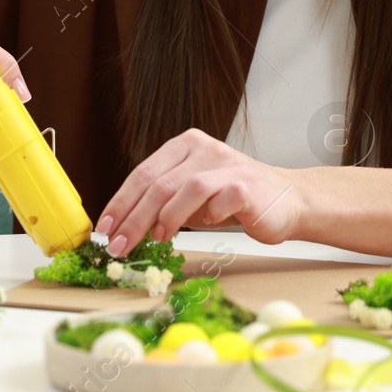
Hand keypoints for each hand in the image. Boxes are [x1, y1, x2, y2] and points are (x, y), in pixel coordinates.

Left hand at [95, 128, 302, 255]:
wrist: (287, 200)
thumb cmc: (233, 199)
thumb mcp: (191, 196)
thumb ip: (162, 203)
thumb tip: (123, 229)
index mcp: (185, 146)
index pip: (143, 173)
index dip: (121, 203)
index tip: (105, 229)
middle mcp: (204, 149)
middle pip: (159, 184)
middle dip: (133, 219)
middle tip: (119, 246)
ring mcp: (227, 166)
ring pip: (185, 189)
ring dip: (165, 219)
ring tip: (156, 239)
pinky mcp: (247, 186)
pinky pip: (219, 201)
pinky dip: (207, 216)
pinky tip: (204, 226)